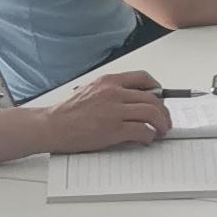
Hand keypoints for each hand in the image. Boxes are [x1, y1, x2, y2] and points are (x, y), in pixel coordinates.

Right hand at [41, 71, 171, 152]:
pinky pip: (141, 130)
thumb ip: (112, 92)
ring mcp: (114, 111)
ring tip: (161, 130)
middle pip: (152, 98)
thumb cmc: (67, 112)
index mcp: (109, 82)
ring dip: (161, 123)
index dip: (157, 88)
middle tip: (165, 120)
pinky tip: (147, 138)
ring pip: (151, 113)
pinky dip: (149, 135)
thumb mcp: (91, 91)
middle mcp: (114, 93)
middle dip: (164, 110)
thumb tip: (134, 99)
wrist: (51, 126)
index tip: (161, 97)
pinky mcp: (112, 129)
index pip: (143, 78)